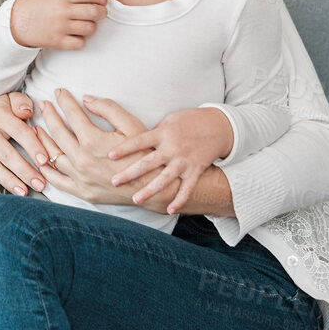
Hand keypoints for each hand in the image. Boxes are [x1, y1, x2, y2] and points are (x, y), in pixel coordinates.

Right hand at [0, 92, 47, 196]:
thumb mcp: (10, 101)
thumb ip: (21, 102)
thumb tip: (27, 112)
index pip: (20, 132)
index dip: (33, 147)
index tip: (45, 162)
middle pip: (6, 153)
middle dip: (25, 171)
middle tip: (40, 184)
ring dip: (8, 181)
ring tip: (23, 192)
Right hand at [9, 0, 105, 49]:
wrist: (15, 21)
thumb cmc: (34, 4)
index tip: (103, 2)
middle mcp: (63, 10)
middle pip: (95, 12)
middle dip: (102, 13)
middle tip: (101, 13)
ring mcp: (60, 27)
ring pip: (90, 28)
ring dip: (91, 27)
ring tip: (86, 25)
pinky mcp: (57, 41)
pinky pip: (80, 43)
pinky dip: (81, 40)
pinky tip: (76, 36)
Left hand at [31, 89, 151, 203]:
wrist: (152, 187)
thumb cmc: (144, 153)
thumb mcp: (131, 125)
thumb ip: (108, 108)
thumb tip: (86, 99)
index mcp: (92, 141)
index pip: (71, 115)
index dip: (64, 101)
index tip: (59, 92)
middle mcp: (81, 159)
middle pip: (57, 132)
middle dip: (49, 115)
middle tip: (43, 104)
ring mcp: (80, 177)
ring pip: (52, 156)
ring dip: (42, 140)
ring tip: (37, 128)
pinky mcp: (82, 191)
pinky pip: (57, 181)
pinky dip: (47, 170)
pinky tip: (41, 160)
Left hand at [108, 106, 235, 212]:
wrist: (219, 126)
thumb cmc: (189, 120)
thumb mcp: (169, 119)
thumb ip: (152, 132)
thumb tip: (132, 137)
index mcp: (163, 133)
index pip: (140, 141)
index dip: (125, 148)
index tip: (109, 155)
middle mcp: (173, 148)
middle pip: (149, 162)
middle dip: (131, 173)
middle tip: (114, 182)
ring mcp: (184, 161)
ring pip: (165, 178)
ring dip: (150, 190)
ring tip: (136, 199)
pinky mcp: (196, 170)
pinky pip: (187, 188)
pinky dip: (180, 199)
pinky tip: (170, 210)